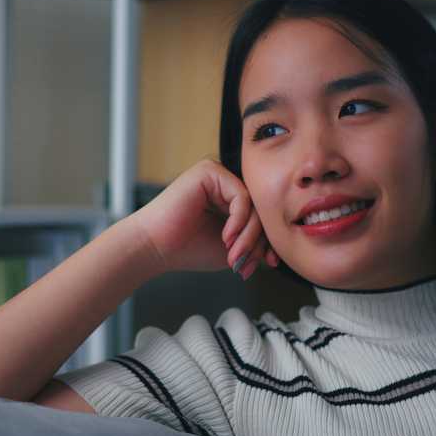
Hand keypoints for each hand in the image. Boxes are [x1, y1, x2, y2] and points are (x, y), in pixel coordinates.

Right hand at [127, 159, 280, 278]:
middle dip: (258, 241)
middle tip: (248, 264)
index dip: (267, 240)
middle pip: (260, 209)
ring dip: (248, 235)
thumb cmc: (187, 249)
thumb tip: (279, 249)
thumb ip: (254, 243)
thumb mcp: (231, 248)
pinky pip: (241, 196)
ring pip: (253, 204)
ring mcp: (217, 174)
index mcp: (228, 198)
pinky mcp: (209, 171)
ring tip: (234, 255)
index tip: (268, 263)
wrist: (155, 248)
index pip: (261, 215)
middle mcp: (224, 183)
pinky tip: (226, 237)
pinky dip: (239, 220)